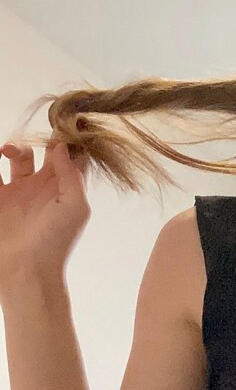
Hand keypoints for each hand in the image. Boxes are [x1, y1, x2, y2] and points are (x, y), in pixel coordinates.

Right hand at [0, 133, 90, 292]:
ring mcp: (17, 192)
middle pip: (41, 150)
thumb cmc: (56, 242)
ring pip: (15, 156)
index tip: (66, 118)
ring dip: (11, 146)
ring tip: (4, 152)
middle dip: (35, 138)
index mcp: (65, 187)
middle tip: (32, 137)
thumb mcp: (75, 207)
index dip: (70, 136)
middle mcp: (41, 186)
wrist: (24, 272)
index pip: (72, 155)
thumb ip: (72, 174)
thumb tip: (63, 145)